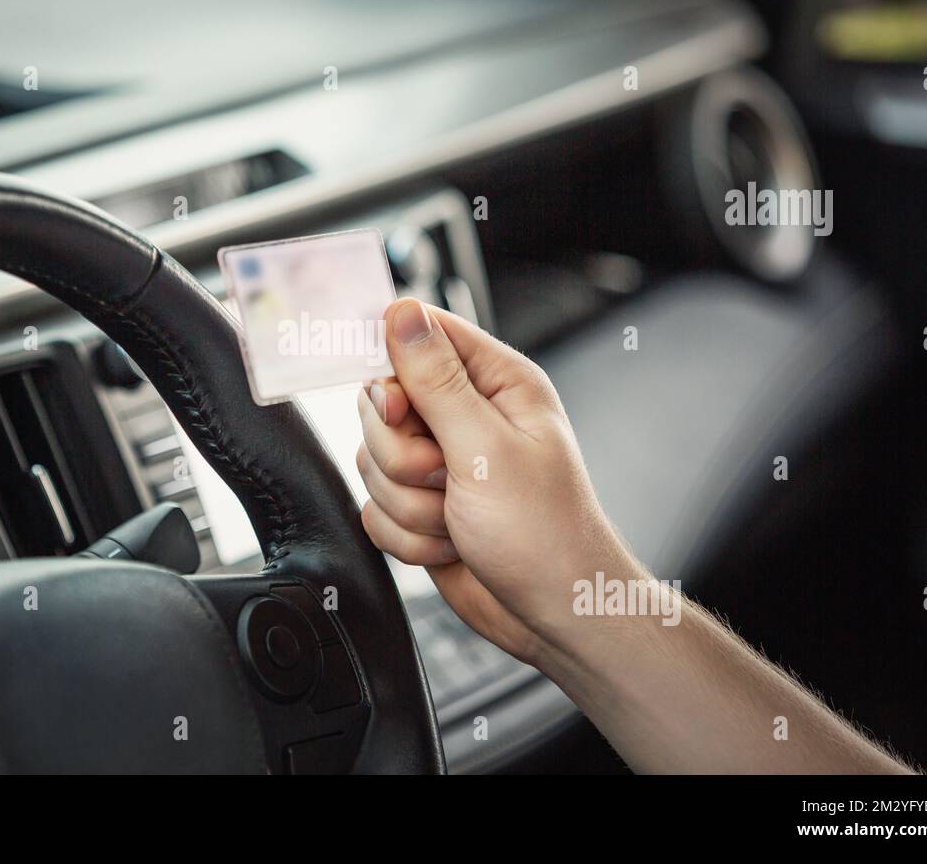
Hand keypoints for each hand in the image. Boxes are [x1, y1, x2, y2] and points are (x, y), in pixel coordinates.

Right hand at [355, 298, 637, 669]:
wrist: (555, 616)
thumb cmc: (545, 534)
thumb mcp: (486, 448)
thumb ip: (435, 381)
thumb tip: (401, 311)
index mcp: (495, 382)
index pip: (419, 337)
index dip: (392, 370)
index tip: (396, 410)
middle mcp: (466, 416)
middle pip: (381, 404)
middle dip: (403, 455)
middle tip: (446, 477)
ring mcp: (440, 462)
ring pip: (372, 460)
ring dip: (409, 502)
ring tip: (458, 518)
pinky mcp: (421, 505)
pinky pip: (374, 507)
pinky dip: (406, 534)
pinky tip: (449, 543)